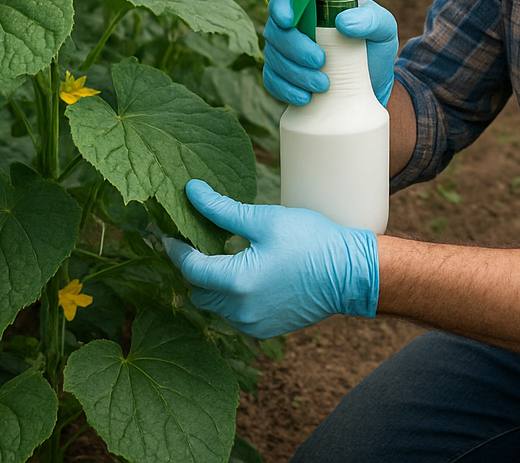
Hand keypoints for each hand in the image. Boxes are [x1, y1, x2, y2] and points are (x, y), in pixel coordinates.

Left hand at [164, 180, 378, 338]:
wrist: (350, 273)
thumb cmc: (311, 241)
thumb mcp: (266, 219)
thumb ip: (223, 209)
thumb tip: (192, 192)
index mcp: (236, 282)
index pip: (190, 267)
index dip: (177, 249)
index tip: (170, 234)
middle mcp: (239, 310)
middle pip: (199, 290)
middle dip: (195, 268)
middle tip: (201, 243)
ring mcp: (253, 324)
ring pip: (216, 305)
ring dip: (215, 284)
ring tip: (227, 257)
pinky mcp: (266, 329)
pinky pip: (236, 314)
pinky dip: (234, 296)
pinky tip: (249, 274)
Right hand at [262, 0, 398, 105]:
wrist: (373, 86)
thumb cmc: (374, 49)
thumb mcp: (383, 29)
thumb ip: (369, 19)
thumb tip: (342, 22)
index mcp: (315, 5)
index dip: (281, 6)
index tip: (289, 22)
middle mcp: (295, 25)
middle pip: (276, 29)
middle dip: (294, 47)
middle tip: (320, 61)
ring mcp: (286, 51)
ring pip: (272, 57)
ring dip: (294, 72)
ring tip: (323, 85)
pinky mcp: (283, 76)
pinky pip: (272, 81)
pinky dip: (286, 90)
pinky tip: (305, 97)